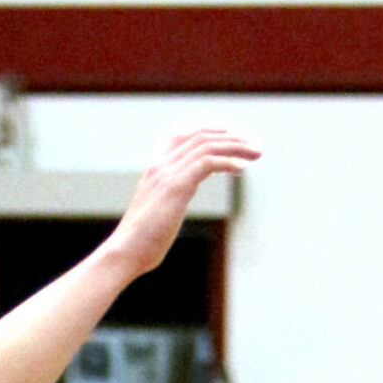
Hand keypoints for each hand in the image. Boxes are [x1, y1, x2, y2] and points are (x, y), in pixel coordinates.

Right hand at [105, 129, 259, 281]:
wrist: (126, 253)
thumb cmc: (142, 241)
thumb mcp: (158, 209)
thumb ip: (170, 195)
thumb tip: (181, 196)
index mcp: (155, 165)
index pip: (186, 133)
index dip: (212, 129)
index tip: (235, 135)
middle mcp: (161, 163)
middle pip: (202, 135)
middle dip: (232, 136)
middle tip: (255, 144)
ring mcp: (168, 173)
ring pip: (208, 145)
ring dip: (236, 146)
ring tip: (257, 153)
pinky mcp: (176, 186)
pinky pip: (207, 162)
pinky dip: (228, 160)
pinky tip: (242, 169)